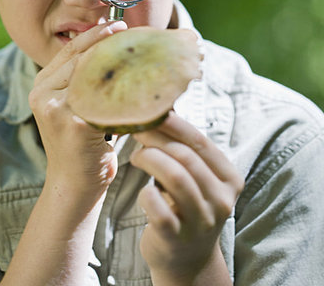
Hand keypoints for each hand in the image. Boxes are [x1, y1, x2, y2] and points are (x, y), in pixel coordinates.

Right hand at [29, 21, 126, 207]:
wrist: (73, 185)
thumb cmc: (82, 144)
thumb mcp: (74, 106)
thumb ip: (83, 80)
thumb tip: (115, 48)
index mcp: (42, 85)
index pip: (71, 49)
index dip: (95, 33)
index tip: (118, 24)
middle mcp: (43, 93)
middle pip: (82, 57)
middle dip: (110, 42)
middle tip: (134, 33)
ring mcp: (55, 107)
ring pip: (93, 73)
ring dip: (120, 62)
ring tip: (141, 52)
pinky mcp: (72, 123)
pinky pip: (103, 98)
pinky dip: (125, 90)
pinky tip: (143, 83)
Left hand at [130, 112, 243, 283]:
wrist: (187, 259)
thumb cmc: (186, 205)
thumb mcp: (197, 177)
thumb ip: (186, 148)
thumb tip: (163, 105)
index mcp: (229, 178)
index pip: (201, 142)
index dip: (174, 123)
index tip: (152, 111)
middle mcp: (221, 200)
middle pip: (186, 157)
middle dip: (156, 138)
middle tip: (136, 130)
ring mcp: (201, 221)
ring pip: (176, 178)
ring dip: (150, 159)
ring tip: (136, 156)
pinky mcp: (177, 238)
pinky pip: (159, 208)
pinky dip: (145, 194)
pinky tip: (141, 191)